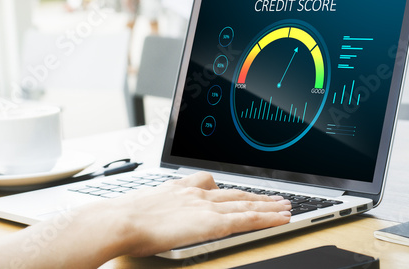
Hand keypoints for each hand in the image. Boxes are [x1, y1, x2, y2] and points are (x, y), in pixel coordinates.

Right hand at [87, 171, 291, 257]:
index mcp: (183, 188)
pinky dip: (266, 218)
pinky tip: (279, 220)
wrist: (122, 220)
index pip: (215, 186)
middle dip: (258, 196)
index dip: (232, 189)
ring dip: (269, 206)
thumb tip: (163, 209)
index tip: (242, 191)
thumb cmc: (128, 215)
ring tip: (286, 207)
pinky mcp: (212, 223)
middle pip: (237, 193)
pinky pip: (247, 219)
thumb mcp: (146, 201)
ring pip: (247, 204)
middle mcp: (199, 193)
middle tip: (276, 197)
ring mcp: (207, 207)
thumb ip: (162, 202)